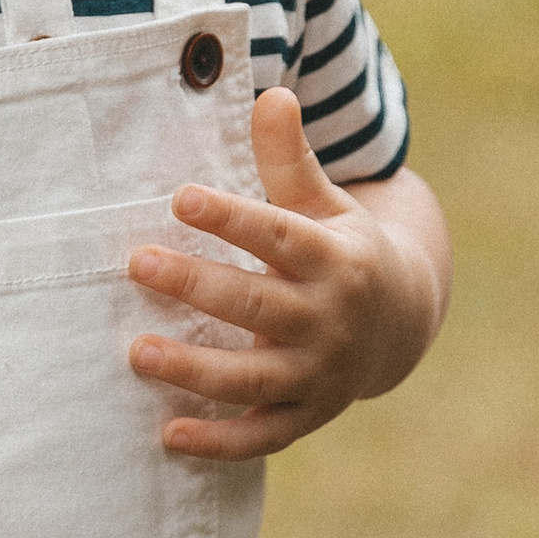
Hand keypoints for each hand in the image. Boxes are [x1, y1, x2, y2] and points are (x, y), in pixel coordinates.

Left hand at [125, 88, 446, 461]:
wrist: (402, 322)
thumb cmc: (340, 251)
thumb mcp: (325, 204)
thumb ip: (290, 159)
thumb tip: (272, 94)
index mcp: (333, 259)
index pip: (277, 236)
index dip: (231, 218)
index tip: (180, 198)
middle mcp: (328, 319)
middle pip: (257, 305)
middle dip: (197, 287)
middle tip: (136, 263)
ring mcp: (319, 374)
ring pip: (253, 377)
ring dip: (195, 369)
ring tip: (137, 352)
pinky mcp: (306, 416)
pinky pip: (261, 437)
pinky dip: (218, 443)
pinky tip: (167, 436)